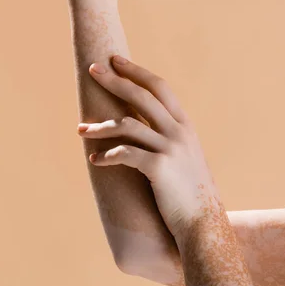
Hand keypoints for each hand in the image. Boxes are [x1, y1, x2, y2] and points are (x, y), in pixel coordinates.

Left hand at [77, 55, 215, 240]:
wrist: (204, 225)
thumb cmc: (189, 193)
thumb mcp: (186, 156)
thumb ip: (169, 137)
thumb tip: (142, 125)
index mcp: (185, 125)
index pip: (159, 87)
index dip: (137, 72)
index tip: (116, 60)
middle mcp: (180, 131)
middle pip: (142, 95)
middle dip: (115, 80)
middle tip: (93, 69)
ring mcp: (171, 148)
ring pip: (127, 124)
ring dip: (100, 126)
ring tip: (80, 130)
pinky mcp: (159, 167)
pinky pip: (124, 153)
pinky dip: (105, 155)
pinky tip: (95, 160)